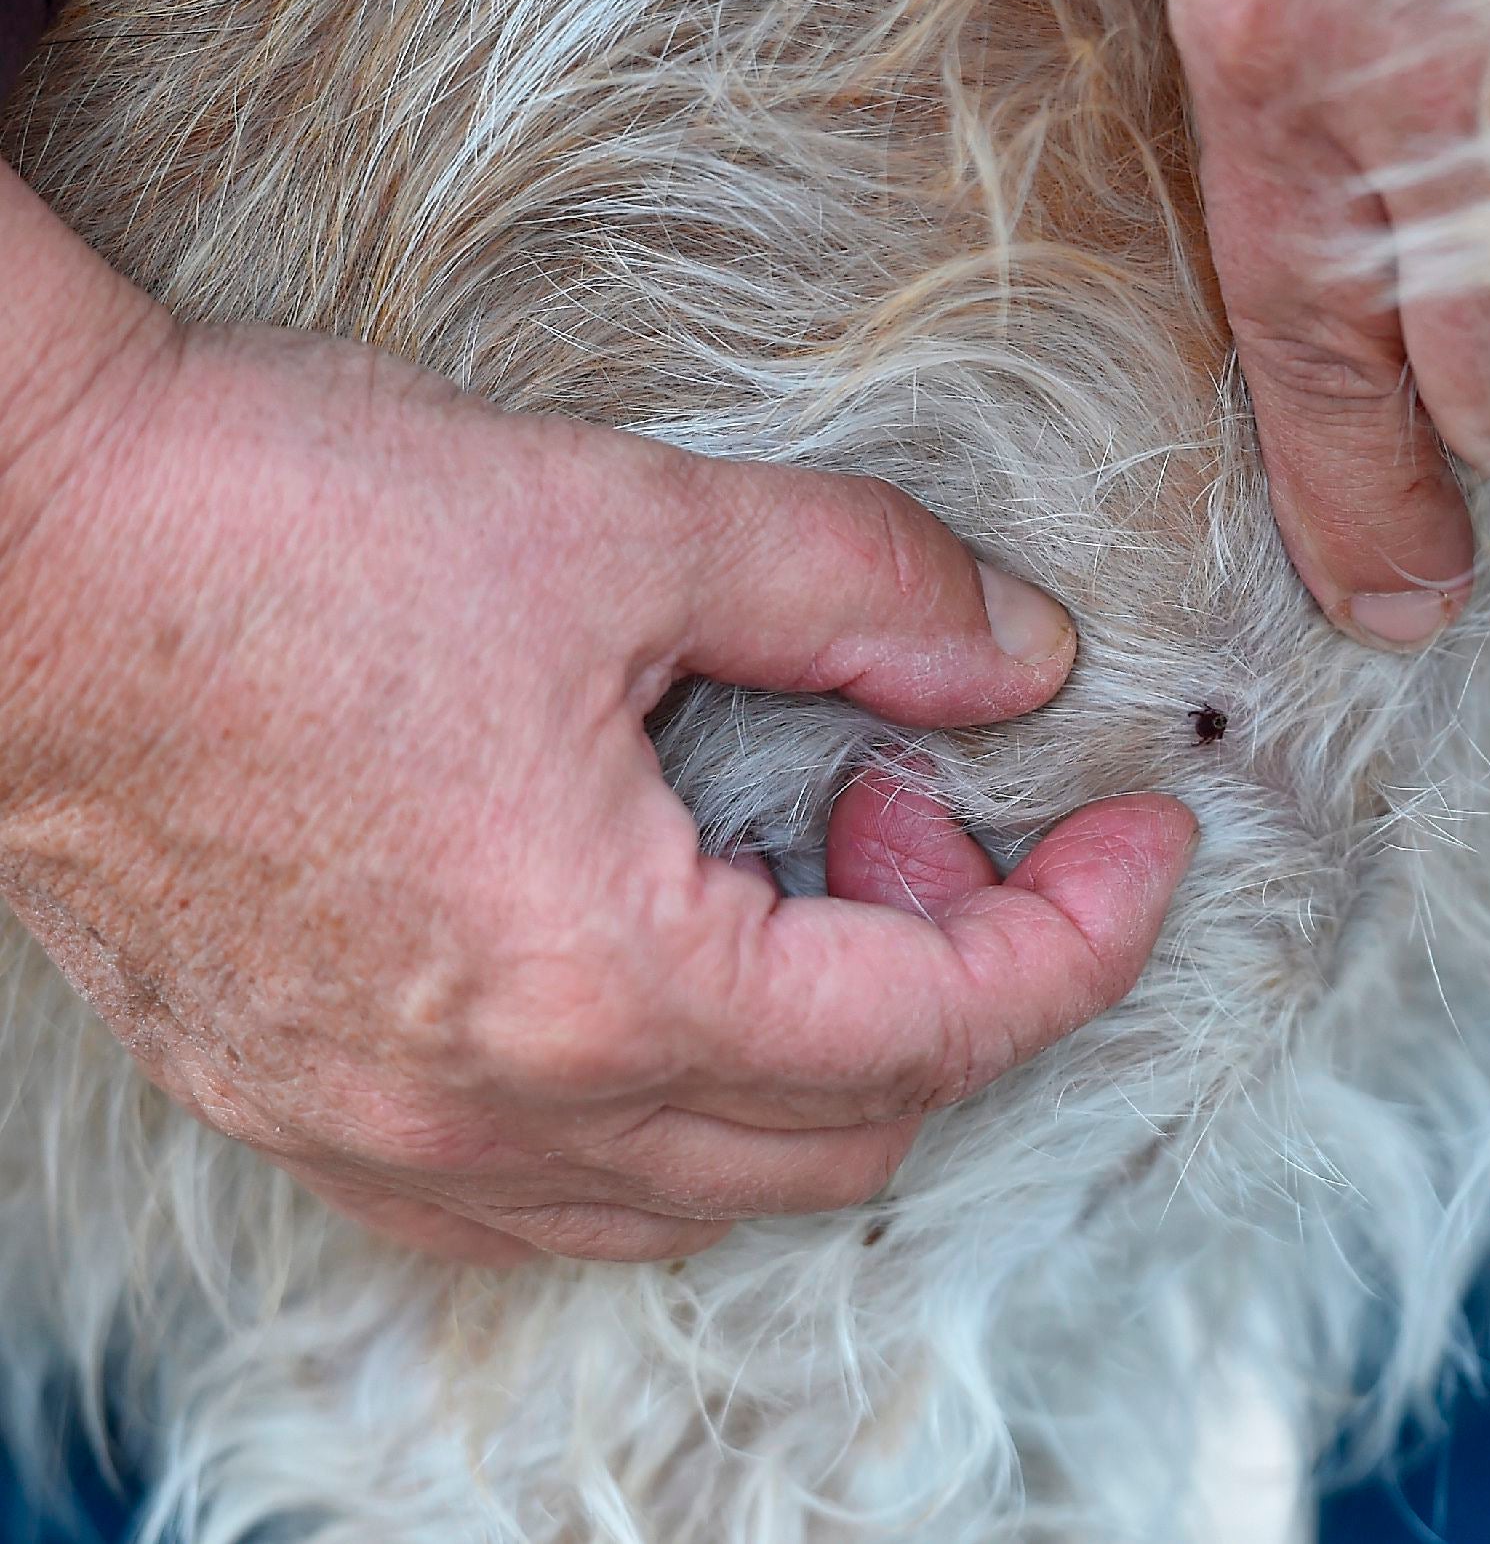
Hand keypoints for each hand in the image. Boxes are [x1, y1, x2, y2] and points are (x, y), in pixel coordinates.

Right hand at [0, 173, 1194, 1265]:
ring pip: (700, 1187)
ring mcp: (381, 1130)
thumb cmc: (282, 523)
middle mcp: (489, 1106)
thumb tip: (1026, 656)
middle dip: (954, 976)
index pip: (938, 1027)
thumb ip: (868, 596)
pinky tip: (674, 958)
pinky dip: (670, 1106)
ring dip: (816, 1048)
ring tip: (802, 853)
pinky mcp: (300, 1106)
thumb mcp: (631, 520)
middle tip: (934, 802)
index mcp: (596, 980)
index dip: (1085, 933)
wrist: (10, 544)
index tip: (1151, 841)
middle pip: (841, 1132)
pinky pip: (547, 1192)